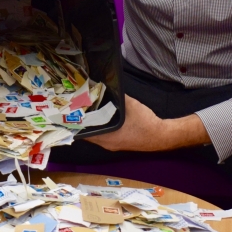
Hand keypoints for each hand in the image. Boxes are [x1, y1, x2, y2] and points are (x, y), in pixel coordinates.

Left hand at [86, 95, 210, 151]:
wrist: (162, 136)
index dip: (74, 121)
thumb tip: (106, 86)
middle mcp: (106, 144)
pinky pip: (103, 135)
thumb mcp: (130, 105)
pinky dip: (99, 127)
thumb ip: (116, 96)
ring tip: (86, 109)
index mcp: (106, 137)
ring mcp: (112, 145)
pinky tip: (100, 116)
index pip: (82, 132)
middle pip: (86, 133)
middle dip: (81, 121)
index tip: (70, 110)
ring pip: (95, 134)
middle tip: (77, 106)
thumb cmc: (145, 122)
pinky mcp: (118, 143)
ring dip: (91, 124)